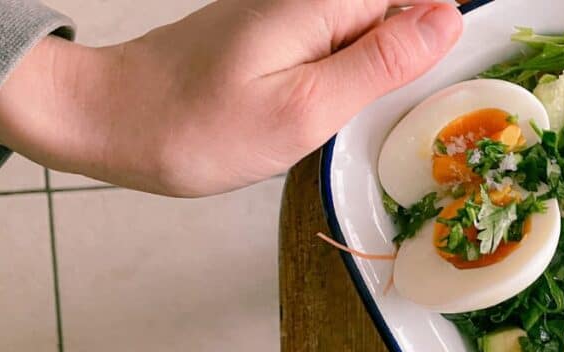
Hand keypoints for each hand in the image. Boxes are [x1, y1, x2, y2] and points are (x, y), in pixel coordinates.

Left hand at [0, 0, 462, 195]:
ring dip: (379, 76)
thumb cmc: (200, 127)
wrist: (113, 121)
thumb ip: (380, 63)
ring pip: (371, 33)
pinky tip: (328, 114)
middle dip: (411, 62)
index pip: (420, 0)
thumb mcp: (305, 108)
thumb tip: (448, 19)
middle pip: (399, 14)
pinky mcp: (277, 33)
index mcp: (325, 2)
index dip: (446, 35)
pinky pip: (339, 47)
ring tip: (344, 122)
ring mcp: (292, 12)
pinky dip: (348, 81)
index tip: (450, 86)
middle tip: (379, 119)